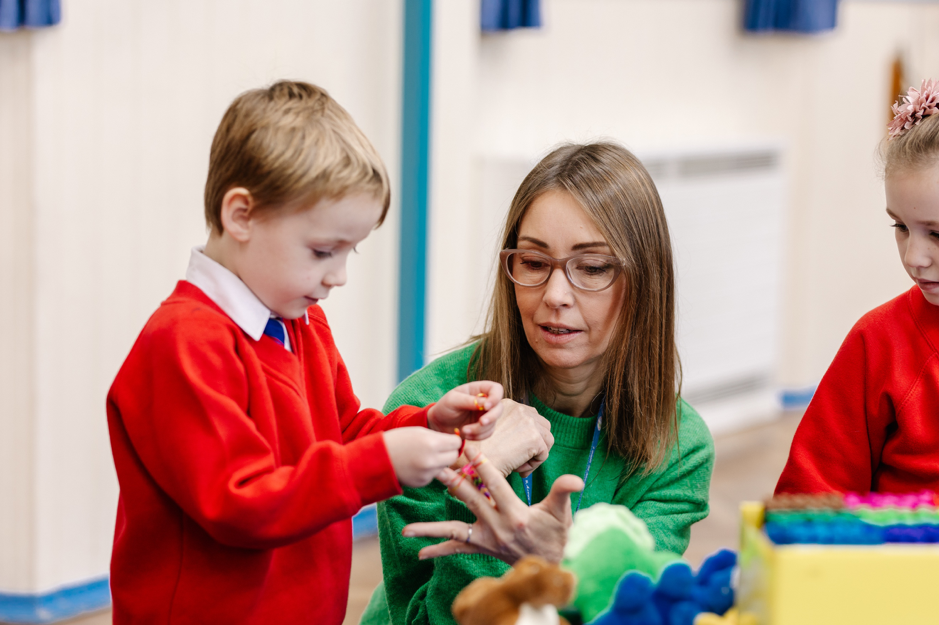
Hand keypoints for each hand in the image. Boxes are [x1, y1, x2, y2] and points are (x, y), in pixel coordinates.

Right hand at [383, 427, 461, 487]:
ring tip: (425, 455)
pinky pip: (434, 474)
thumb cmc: (398, 440)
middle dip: (449, 452)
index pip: (456, 443)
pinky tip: (417, 464)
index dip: (452, 440)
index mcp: (432, 443)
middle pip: (454, 456)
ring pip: (445, 466)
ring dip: (440, 461)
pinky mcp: (423, 482)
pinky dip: (430, 470)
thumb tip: (455, 442)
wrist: (378, 459)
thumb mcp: (419, 431)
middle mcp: (432, 460)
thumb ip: (439, 437)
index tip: (447, 439)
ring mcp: (427, 473)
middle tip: (438, 448)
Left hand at [401, 444, 583, 564]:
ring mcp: (487, 539)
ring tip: (407, 529)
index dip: (480, 462)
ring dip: (431, 529)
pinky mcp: (482, 548)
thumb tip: (576, 480)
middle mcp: (497, 527)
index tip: (466, 444)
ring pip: (455, 530)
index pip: (494, 483)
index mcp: (515, 514)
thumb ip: (564, 492)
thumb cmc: (558, 534)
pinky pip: (458, 550)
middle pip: (469, 500)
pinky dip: (438, 550)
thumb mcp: (562, 513)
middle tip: (433, 465)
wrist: (553, 566)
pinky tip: (419, 553)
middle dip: (450, 481)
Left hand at [427, 381, 503, 439]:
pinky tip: (466, 435)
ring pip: (493, 423)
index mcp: (478, 389)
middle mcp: (485, 401)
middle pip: (499, 407)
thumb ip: (469, 401)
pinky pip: (488, 433)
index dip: (496, 397)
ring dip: (480, 429)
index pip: (496, 389)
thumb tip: (486, 403)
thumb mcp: (452, 400)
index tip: (487, 406)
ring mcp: (485, 415)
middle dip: (491, 417)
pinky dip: (478, 436)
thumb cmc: (444, 408)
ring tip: (464, 430)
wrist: (439, 424)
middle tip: (481, 423)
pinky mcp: (484, 427)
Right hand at [477, 399, 552, 477]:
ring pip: (547, 440)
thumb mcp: (492, 430)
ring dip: (536, 454)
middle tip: (522, 459)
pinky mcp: (534, 438)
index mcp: (509, 404)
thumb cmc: (477, 450)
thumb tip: (529, 441)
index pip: (531, 417)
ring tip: (519, 465)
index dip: (527, 435)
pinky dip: (533, 466)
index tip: (516, 450)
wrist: (471, 460)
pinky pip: (543, 455)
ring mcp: (529, 422)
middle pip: (543, 426)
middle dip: (537, 443)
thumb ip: (510, 427)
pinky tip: (518, 470)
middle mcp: (520, 409)